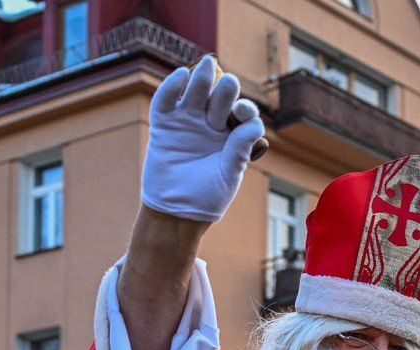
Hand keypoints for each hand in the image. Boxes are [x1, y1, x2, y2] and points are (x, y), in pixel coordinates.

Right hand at [140, 57, 264, 222]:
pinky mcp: (164, 124)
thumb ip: (240, 149)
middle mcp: (210, 124)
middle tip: (228, 84)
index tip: (242, 112)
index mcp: (231, 135)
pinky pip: (166, 101)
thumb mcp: (229, 174)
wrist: (176, 212)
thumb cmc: (207, 197)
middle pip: (219, 97)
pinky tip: (182, 75)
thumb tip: (255, 124)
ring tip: (207, 67)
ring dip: (202, 79)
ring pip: (195, 93)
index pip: (241, 114)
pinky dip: (172, 86)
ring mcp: (186, 122)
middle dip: (225, 89)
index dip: (244, 109)